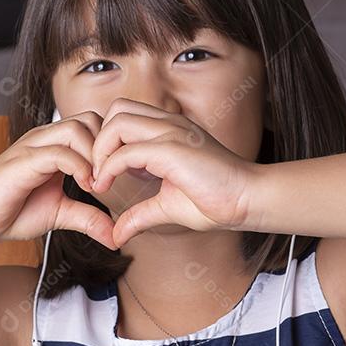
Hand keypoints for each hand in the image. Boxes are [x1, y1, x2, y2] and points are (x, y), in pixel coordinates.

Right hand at [0, 111, 116, 249]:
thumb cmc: (12, 212)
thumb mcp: (61, 214)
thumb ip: (89, 218)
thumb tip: (117, 236)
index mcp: (55, 144)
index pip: (95, 124)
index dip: (112, 147)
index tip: (118, 176)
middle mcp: (45, 138)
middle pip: (91, 119)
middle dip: (108, 147)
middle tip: (111, 178)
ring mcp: (32, 146)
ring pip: (77, 129)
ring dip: (95, 156)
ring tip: (98, 185)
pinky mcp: (22, 161)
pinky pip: (58, 153)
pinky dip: (79, 168)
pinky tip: (85, 188)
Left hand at [89, 99, 258, 247]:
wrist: (248, 199)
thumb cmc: (217, 200)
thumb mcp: (167, 207)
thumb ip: (140, 214)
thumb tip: (117, 234)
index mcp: (170, 130)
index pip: (125, 116)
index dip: (107, 142)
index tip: (102, 174)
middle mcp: (169, 124)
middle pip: (116, 110)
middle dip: (98, 140)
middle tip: (96, 171)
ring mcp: (172, 133)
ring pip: (117, 122)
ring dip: (101, 150)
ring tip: (100, 177)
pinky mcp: (173, 149)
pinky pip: (127, 151)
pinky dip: (109, 167)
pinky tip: (106, 187)